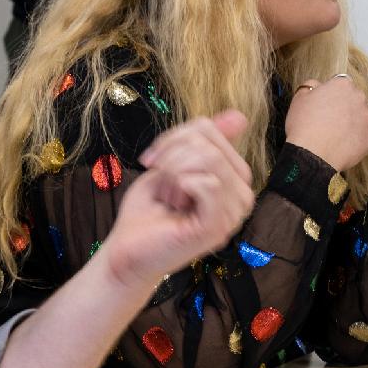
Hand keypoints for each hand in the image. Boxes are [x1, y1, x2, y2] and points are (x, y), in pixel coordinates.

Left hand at [101, 112, 254, 290]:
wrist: (126, 251)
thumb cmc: (148, 211)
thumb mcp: (173, 164)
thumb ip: (204, 141)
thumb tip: (240, 116)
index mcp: (233, 179)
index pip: (211, 131)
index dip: (175, 137)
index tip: (153, 160)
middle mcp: (240, 196)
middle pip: (210, 143)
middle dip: (172, 156)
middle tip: (160, 183)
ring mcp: (232, 214)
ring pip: (209, 159)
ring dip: (174, 173)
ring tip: (168, 196)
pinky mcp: (217, 228)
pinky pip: (207, 183)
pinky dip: (181, 185)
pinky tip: (174, 204)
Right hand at [284, 74, 367, 171]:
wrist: (313, 156)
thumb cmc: (303, 126)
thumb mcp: (299, 98)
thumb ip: (311, 85)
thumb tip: (318, 87)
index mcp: (342, 85)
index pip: (340, 85)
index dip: (331, 96)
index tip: (324, 106)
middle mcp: (359, 98)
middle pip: (353, 100)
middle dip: (344, 108)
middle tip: (329, 122)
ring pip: (361, 118)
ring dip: (352, 123)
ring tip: (336, 136)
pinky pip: (364, 136)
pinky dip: (355, 139)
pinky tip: (342, 145)